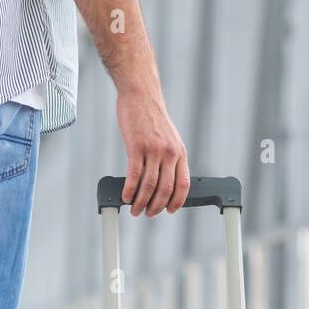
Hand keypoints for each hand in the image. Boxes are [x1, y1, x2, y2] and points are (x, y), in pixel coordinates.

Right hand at [116, 89, 188, 216]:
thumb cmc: (151, 118)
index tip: (169, 210)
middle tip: (147, 213)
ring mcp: (154, 149)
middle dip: (156, 206)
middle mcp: (169, 152)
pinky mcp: (137, 146)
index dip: (177, 201)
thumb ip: (168, 158)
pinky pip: (134, 174)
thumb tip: (162, 181)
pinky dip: (129, 189)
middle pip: (165, 188)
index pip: (183, 184)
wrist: (141, 96)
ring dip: (141, 202)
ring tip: (134, 209)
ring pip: (149, 185)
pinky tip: (125, 196)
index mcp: (179, 152)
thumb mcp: (168, 139)